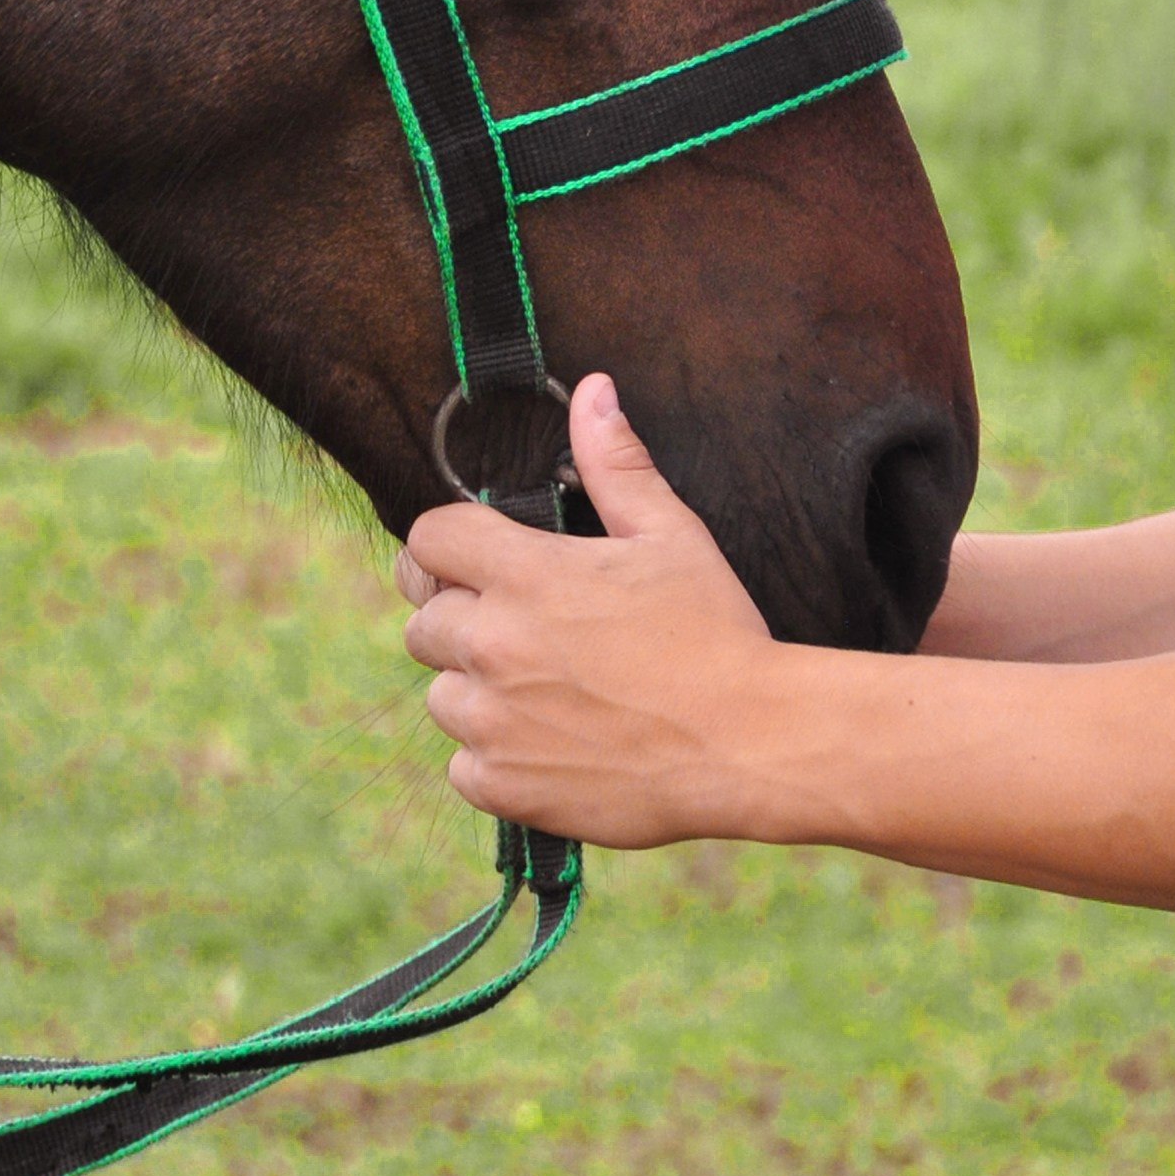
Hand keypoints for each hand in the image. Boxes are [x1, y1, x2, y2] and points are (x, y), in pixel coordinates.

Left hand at [398, 372, 777, 846]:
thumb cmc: (715, 632)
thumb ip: (616, 463)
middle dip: (464, 619)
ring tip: (548, 691)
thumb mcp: (671, 534)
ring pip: (442, 695)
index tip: (476, 561)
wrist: (750, 744)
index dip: (449, 545)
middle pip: (423, 621)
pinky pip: (463, 766)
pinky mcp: (505, 785)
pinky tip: (551, 744)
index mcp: (524, 575)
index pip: (428, 539)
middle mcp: (493, 645)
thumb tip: (594, 390)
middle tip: (528, 631)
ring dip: (478, 690)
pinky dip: (495, 758)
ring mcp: (493, 721)